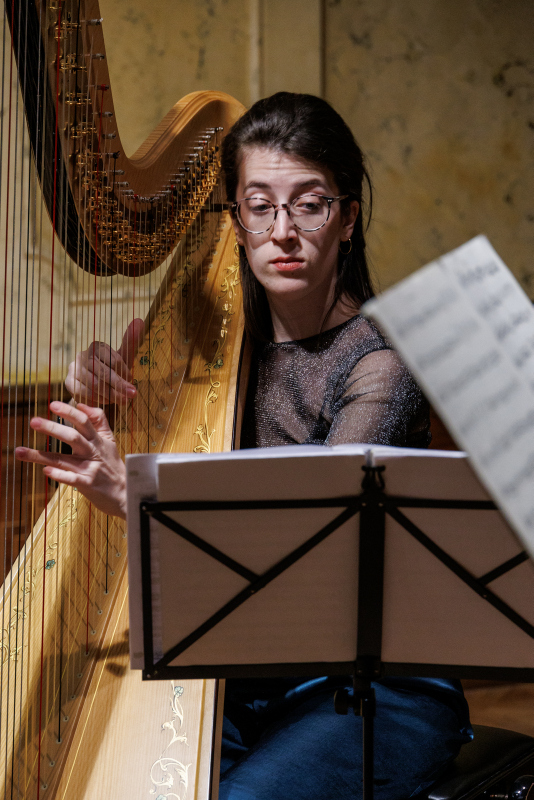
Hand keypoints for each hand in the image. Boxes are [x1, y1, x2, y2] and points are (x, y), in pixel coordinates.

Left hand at [15, 401, 126, 518]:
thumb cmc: (114, 467)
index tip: (52, 404)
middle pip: (73, 436)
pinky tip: (45, 471)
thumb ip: (99, 421)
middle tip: (33, 421)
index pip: (84, 421)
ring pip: (64, 459)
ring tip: (19, 452)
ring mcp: (91, 469)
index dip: (68, 411)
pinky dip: (59, 475)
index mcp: (99, 440)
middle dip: (52, 428)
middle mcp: (94, 452)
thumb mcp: (110, 441)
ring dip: (40, 455)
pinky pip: (72, 479)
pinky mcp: (89, 485)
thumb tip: (81, 405)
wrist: (128, 492)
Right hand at [65, 318, 144, 405]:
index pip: (113, 358)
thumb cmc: (112, 372)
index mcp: (97, 346)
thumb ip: (131, 342)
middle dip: (119, 385)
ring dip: (110, 394)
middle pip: (103, 371)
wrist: (97, 391)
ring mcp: (74, 368)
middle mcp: (83, 355)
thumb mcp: (123, 359)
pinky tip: (107, 402)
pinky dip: (98, 398)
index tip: (132, 381)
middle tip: (132, 395)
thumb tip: (139, 320)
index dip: (124, 372)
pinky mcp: (68, 382)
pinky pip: (84, 392)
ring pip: (94, 383)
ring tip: (121, 400)